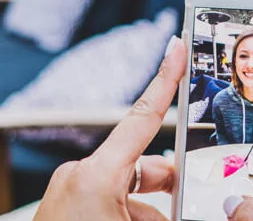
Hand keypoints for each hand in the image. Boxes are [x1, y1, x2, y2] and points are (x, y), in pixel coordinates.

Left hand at [33, 37, 185, 220]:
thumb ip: (167, 214)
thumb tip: (189, 211)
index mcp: (95, 176)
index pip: (142, 117)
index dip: (165, 79)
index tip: (177, 48)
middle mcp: (79, 176)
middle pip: (142, 164)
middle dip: (168, 184)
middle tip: (188, 201)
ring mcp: (68, 192)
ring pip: (128, 190)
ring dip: (147, 210)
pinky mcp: (63, 208)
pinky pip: (108, 202)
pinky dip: (127, 215)